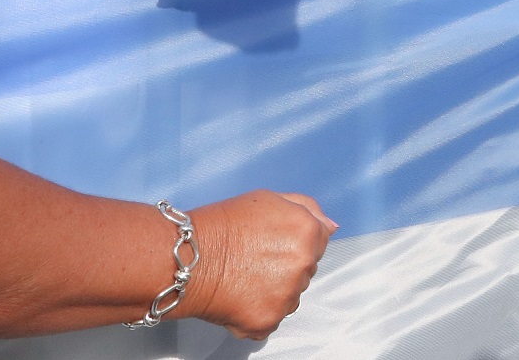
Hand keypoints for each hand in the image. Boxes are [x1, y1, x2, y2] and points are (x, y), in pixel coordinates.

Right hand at [181, 190, 334, 339]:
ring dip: (274, 291)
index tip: (273, 243)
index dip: (294, 242)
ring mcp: (287, 295)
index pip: (319, 242)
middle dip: (286, 266)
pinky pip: (271, 319)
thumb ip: (307, 209)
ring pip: (290, 297)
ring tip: (244, 278)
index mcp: (308, 232)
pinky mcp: (268, 319)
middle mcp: (304, 264)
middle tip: (253, 260)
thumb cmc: (222, 225)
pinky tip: (239, 297)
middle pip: (305, 270)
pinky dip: (257, 312)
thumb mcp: (269, 199)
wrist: (187, 258)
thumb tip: (331, 227)